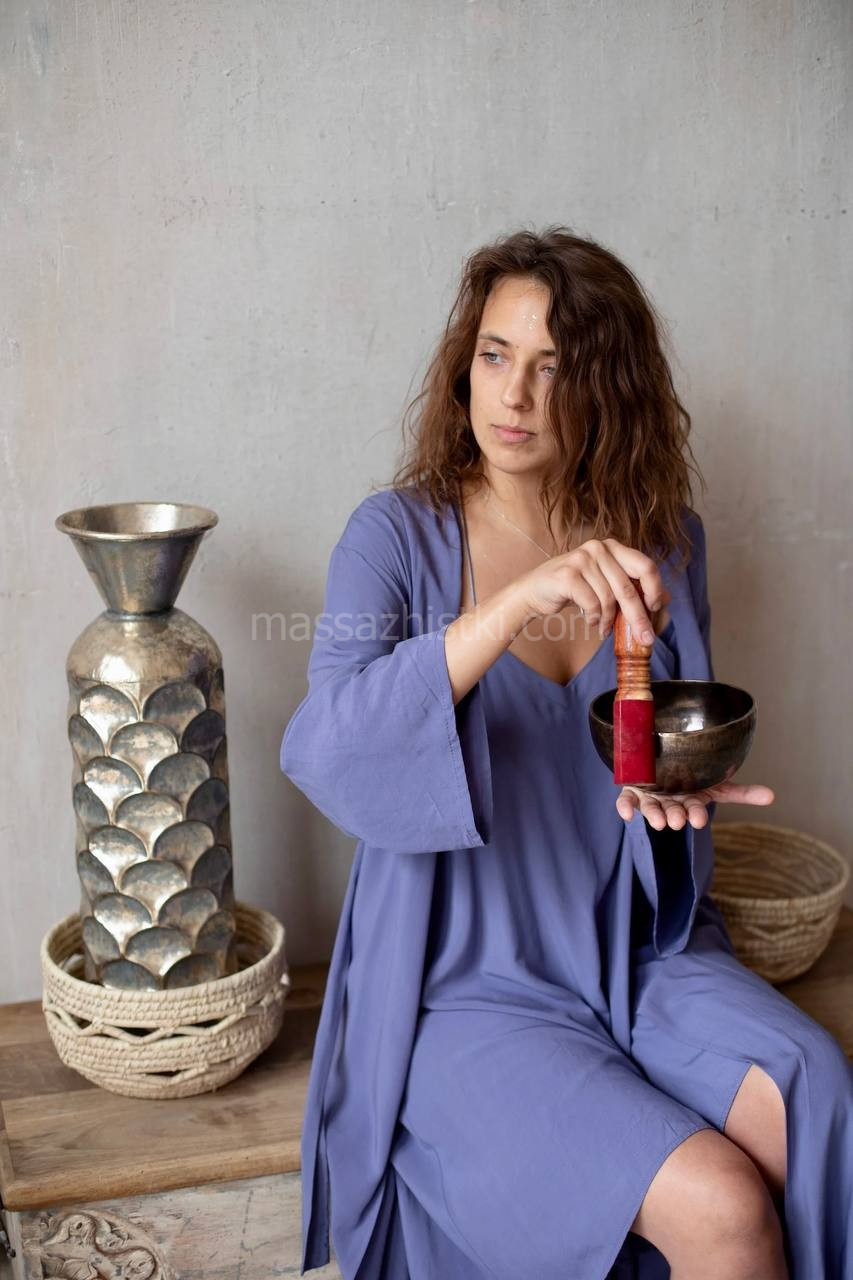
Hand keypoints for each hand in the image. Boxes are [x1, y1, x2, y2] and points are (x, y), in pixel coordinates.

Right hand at [520, 538, 671, 645]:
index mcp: (613, 547)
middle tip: (645, 638)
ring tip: (604, 627)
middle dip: (638, 617)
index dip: (655, 588)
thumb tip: (666, 599)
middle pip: (628, 588)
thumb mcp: (605, 585)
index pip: (645, 565)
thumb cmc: (573, 589)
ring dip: (609, 620)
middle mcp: (599, 548)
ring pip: (609, 599)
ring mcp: (582, 559)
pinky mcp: (568, 574)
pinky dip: (594, 618)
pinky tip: (590, 621)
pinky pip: (592, 604)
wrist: (534, 591)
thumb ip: (632, 588)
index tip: (656, 608)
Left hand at [616, 780, 775, 830]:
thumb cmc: (691, 779)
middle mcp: (670, 801)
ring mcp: (650, 797)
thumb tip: (772, 796)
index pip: (695, 809)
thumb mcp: (716, 784)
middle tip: (677, 821)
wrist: (661, 766)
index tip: (699, 819)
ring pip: (651, 809)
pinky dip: (625, 807)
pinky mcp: (631, 791)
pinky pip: (626, 801)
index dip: (696, 814)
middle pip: (673, 811)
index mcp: (689, 800)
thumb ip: (741, 793)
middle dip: (676, 816)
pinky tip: (625, 814)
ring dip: (654, 815)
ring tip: (659, 822)